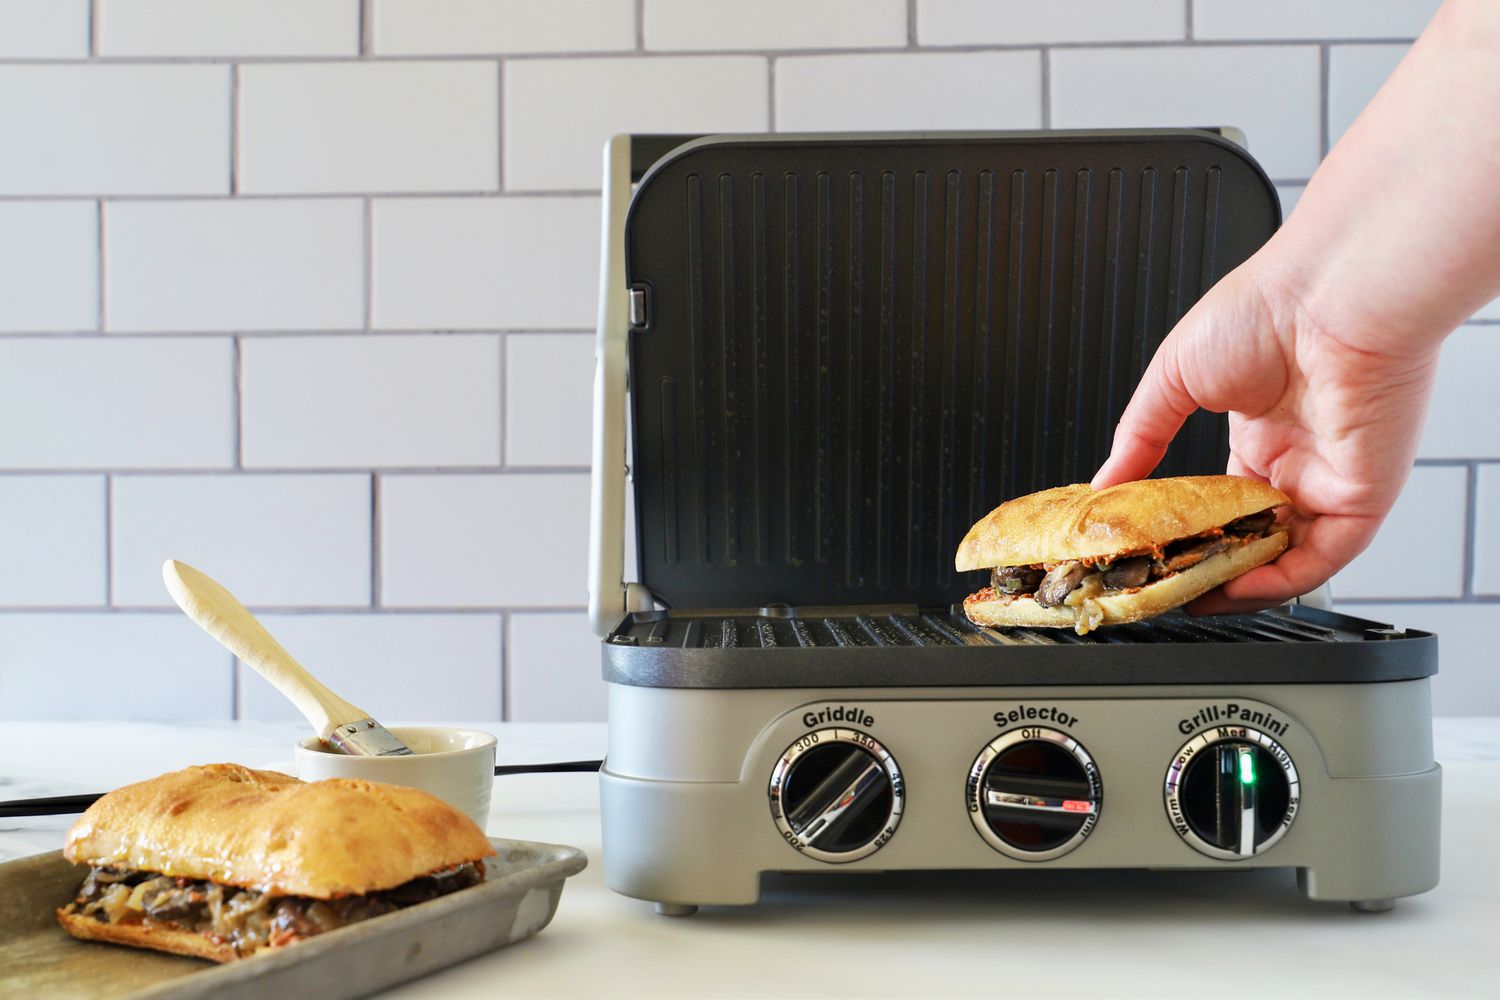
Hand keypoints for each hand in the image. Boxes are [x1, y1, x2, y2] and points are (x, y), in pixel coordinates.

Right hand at [1090, 251, 1440, 614]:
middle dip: (1208, 567)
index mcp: (1262, 431)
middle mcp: (1300, 459)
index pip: (1223, 503)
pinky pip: (1323, 556)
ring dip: (1241, 584)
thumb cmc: (1266, 307)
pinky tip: (1238, 588)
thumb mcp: (1172, 376)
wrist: (1329, 293)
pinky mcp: (1363, 493)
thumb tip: (1103, 485)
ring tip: (1192, 598)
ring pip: (1286, 555)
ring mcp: (1331, 479)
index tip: (1151, 556)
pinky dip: (1279, 581)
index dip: (1187, 535)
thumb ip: (1139, 437)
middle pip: (1252, 536)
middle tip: (1166, 588)